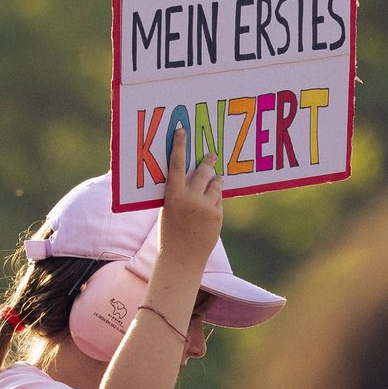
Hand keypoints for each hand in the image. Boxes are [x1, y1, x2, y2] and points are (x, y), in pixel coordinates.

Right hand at [156, 130, 223, 266]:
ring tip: (215, 180)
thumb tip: (191, 176)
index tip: (183, 130)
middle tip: (212, 153)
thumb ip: (179, 192)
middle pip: (203, 171)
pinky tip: (209, 212)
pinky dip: (215, 201)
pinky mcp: (217, 215)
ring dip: (215, 181)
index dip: (179, 146)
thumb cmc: (170, 232)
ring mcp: (206, 206)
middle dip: (208, 161)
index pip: (176, 164)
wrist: (181, 257)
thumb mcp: (169, 209)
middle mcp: (190, 198)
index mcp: (173, 195)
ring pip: (216, 185)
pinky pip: (219, 200)